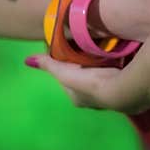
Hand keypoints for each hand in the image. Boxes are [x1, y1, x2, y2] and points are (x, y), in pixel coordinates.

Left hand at [25, 54, 149, 113]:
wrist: (120, 90)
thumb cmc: (88, 83)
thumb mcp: (64, 72)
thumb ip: (48, 64)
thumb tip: (27, 60)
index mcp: (76, 98)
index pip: (67, 79)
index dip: (66, 66)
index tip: (69, 52)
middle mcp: (90, 101)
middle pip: (83, 78)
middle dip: (82, 66)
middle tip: (83, 49)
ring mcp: (107, 95)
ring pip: (98, 76)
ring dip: (97, 66)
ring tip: (98, 49)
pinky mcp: (121, 87)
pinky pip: (112, 73)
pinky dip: (110, 65)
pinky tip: (112, 55)